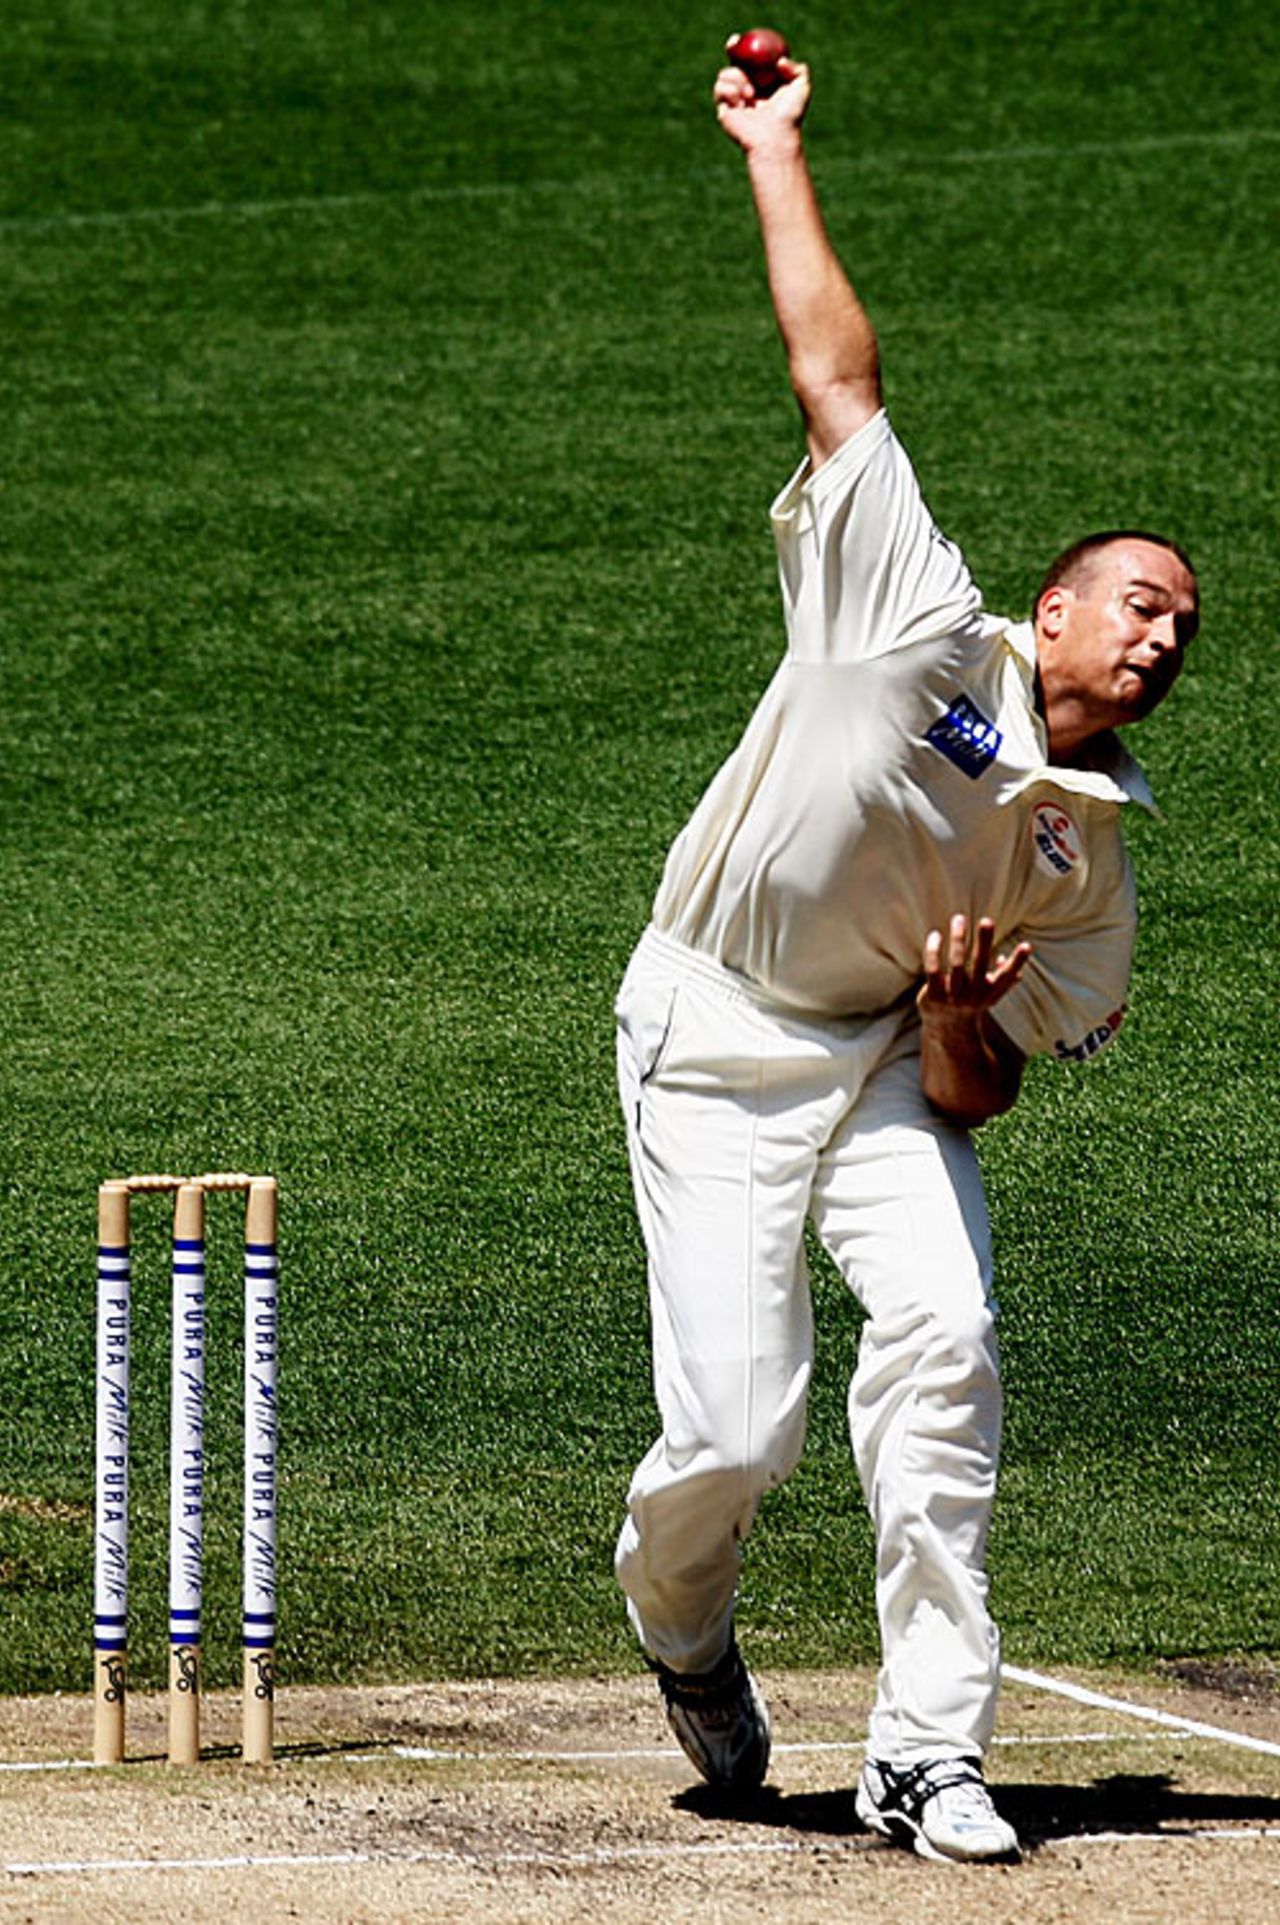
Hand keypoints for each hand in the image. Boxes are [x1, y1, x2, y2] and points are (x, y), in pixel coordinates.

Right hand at [713, 53, 810, 152]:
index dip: (747, 48)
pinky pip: (720, 88)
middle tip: (733, 44)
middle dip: (731, 50)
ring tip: (751, 94)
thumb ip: (796, 69)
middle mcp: (747, 91)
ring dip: (736, 78)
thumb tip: (779, 61)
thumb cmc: (790, 115)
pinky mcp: (724, 111)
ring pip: (724, 74)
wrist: (775, 136)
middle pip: (734, 63)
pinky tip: (742, 103)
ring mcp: (734, 101)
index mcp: (763, 84)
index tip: (744, 38)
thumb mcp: (801, 87)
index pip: (752, 61)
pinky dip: (730, 91)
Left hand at [917, 914, 1031, 1021]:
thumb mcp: (990, 992)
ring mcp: (952, 996)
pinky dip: (934, 952)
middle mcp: (973, 995)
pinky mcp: (933, 995)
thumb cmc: (972, 1003)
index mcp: (989, 992)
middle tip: (987, 920)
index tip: (1027, 946)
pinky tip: (935, 935)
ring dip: (958, 940)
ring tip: (960, 918)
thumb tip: (1013, 955)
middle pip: (980, 965)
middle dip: (984, 942)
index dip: (1018, 962)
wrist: (947, 1031)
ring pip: (956, 965)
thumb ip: (1003, 976)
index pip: (1006, 976)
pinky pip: (933, 970)